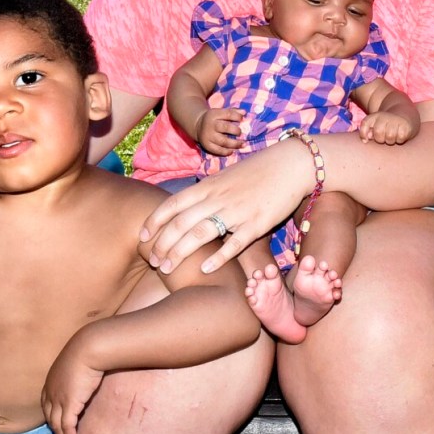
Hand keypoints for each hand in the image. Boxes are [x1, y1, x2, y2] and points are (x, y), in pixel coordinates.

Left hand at [42, 337, 105, 433]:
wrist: (89, 347)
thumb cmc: (86, 349)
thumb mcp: (75, 360)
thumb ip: (74, 370)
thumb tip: (84, 372)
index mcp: (50, 381)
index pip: (46, 405)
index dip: (51, 416)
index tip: (58, 424)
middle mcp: (50, 392)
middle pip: (49, 418)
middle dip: (56, 431)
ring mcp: (58, 400)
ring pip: (57, 426)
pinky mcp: (69, 405)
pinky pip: (67, 428)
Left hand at [140, 139, 311, 273]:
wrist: (291, 164)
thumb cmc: (258, 171)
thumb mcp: (226, 177)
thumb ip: (208, 192)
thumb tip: (189, 207)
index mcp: (209, 185)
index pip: (173, 204)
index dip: (154, 222)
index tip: (142, 237)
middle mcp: (218, 198)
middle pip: (180, 223)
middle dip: (162, 244)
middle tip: (152, 261)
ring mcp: (237, 211)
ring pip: (199, 234)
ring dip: (179, 253)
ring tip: (166, 268)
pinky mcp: (257, 224)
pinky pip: (233, 244)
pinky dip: (217, 258)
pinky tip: (204, 269)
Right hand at [197, 108, 245, 155]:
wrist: (198, 125)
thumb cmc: (214, 118)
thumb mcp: (221, 112)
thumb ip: (233, 111)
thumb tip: (244, 112)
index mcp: (214, 114)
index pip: (227, 114)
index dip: (237, 116)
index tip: (242, 119)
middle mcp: (210, 125)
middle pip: (225, 127)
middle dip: (236, 131)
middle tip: (241, 133)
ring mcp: (208, 136)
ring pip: (223, 141)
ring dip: (234, 144)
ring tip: (243, 144)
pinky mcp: (207, 145)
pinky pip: (217, 150)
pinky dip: (226, 152)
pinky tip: (232, 151)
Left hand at [359, 112, 416, 144]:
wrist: (405, 115)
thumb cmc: (387, 125)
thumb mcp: (375, 125)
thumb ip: (367, 132)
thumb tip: (365, 140)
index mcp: (375, 116)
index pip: (365, 124)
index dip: (363, 134)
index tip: (365, 141)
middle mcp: (385, 117)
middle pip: (378, 133)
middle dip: (381, 139)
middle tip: (384, 137)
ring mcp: (396, 120)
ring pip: (390, 137)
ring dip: (391, 141)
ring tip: (392, 137)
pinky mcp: (405, 126)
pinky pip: (400, 138)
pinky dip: (400, 140)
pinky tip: (400, 136)